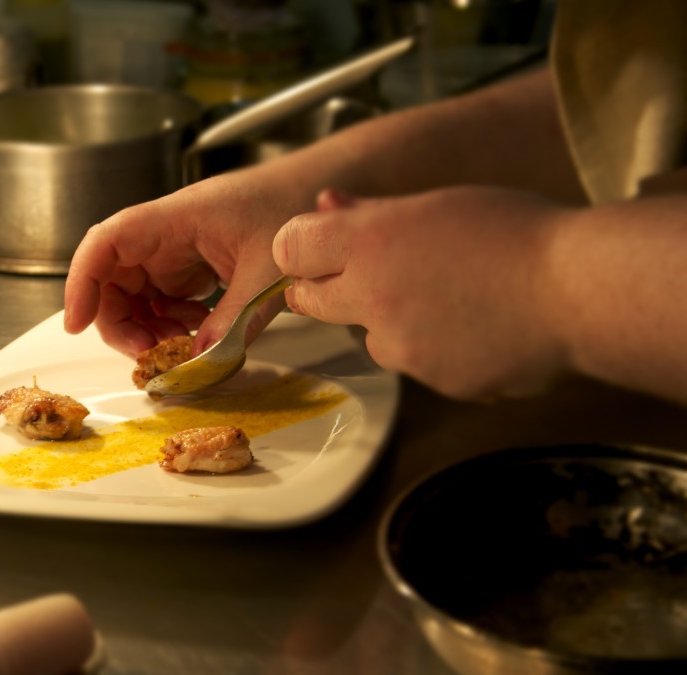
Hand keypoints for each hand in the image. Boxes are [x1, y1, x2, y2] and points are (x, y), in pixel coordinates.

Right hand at [64, 169, 307, 357]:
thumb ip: (236, 317)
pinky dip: (168, 324)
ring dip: (145, 328)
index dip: (82, 280)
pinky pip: (158, 301)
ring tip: (181, 344)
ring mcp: (172, 253)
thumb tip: (199, 360)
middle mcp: (163, 235)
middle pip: (110, 278)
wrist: (312, 191)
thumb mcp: (269, 269)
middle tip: (149, 353)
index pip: (108, 241)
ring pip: (132, 296)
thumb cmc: (290, 206)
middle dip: (118, 322)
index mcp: (175, 219)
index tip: (77, 322)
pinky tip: (197, 331)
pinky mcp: (185, 269)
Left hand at [273, 187, 572, 398]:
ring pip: (369, 336)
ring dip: (388, 322)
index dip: (302, 249)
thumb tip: (327, 205)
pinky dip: (433, 350)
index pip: (289, 249)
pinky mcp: (430, 381)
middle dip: (330, 289)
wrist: (579, 291)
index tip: (318, 250)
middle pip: (309, 300)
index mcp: (369, 242)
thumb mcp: (438, 205)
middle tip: (374, 275)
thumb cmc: (519, 234)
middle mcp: (371, 297)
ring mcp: (399, 345)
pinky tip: (473, 326)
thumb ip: (370, 211)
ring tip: (449, 298)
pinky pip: (416, 364)